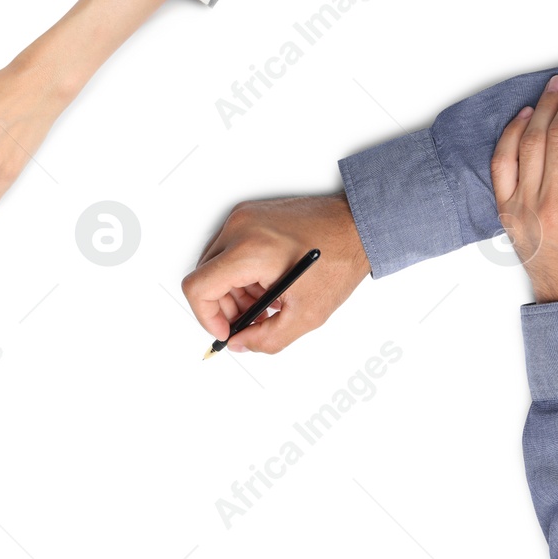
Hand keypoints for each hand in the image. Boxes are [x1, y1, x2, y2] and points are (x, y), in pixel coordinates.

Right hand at [182, 195, 370, 353]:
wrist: (360, 224)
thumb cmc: (340, 259)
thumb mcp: (306, 314)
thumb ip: (266, 339)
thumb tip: (240, 343)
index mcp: (249, 252)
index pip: (198, 288)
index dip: (206, 317)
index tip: (226, 330)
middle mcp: (239, 229)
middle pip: (204, 278)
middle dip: (223, 307)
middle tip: (251, 321)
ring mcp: (243, 218)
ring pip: (215, 266)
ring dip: (233, 292)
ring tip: (266, 302)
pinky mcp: (250, 215)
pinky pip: (228, 251)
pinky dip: (241, 273)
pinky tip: (268, 283)